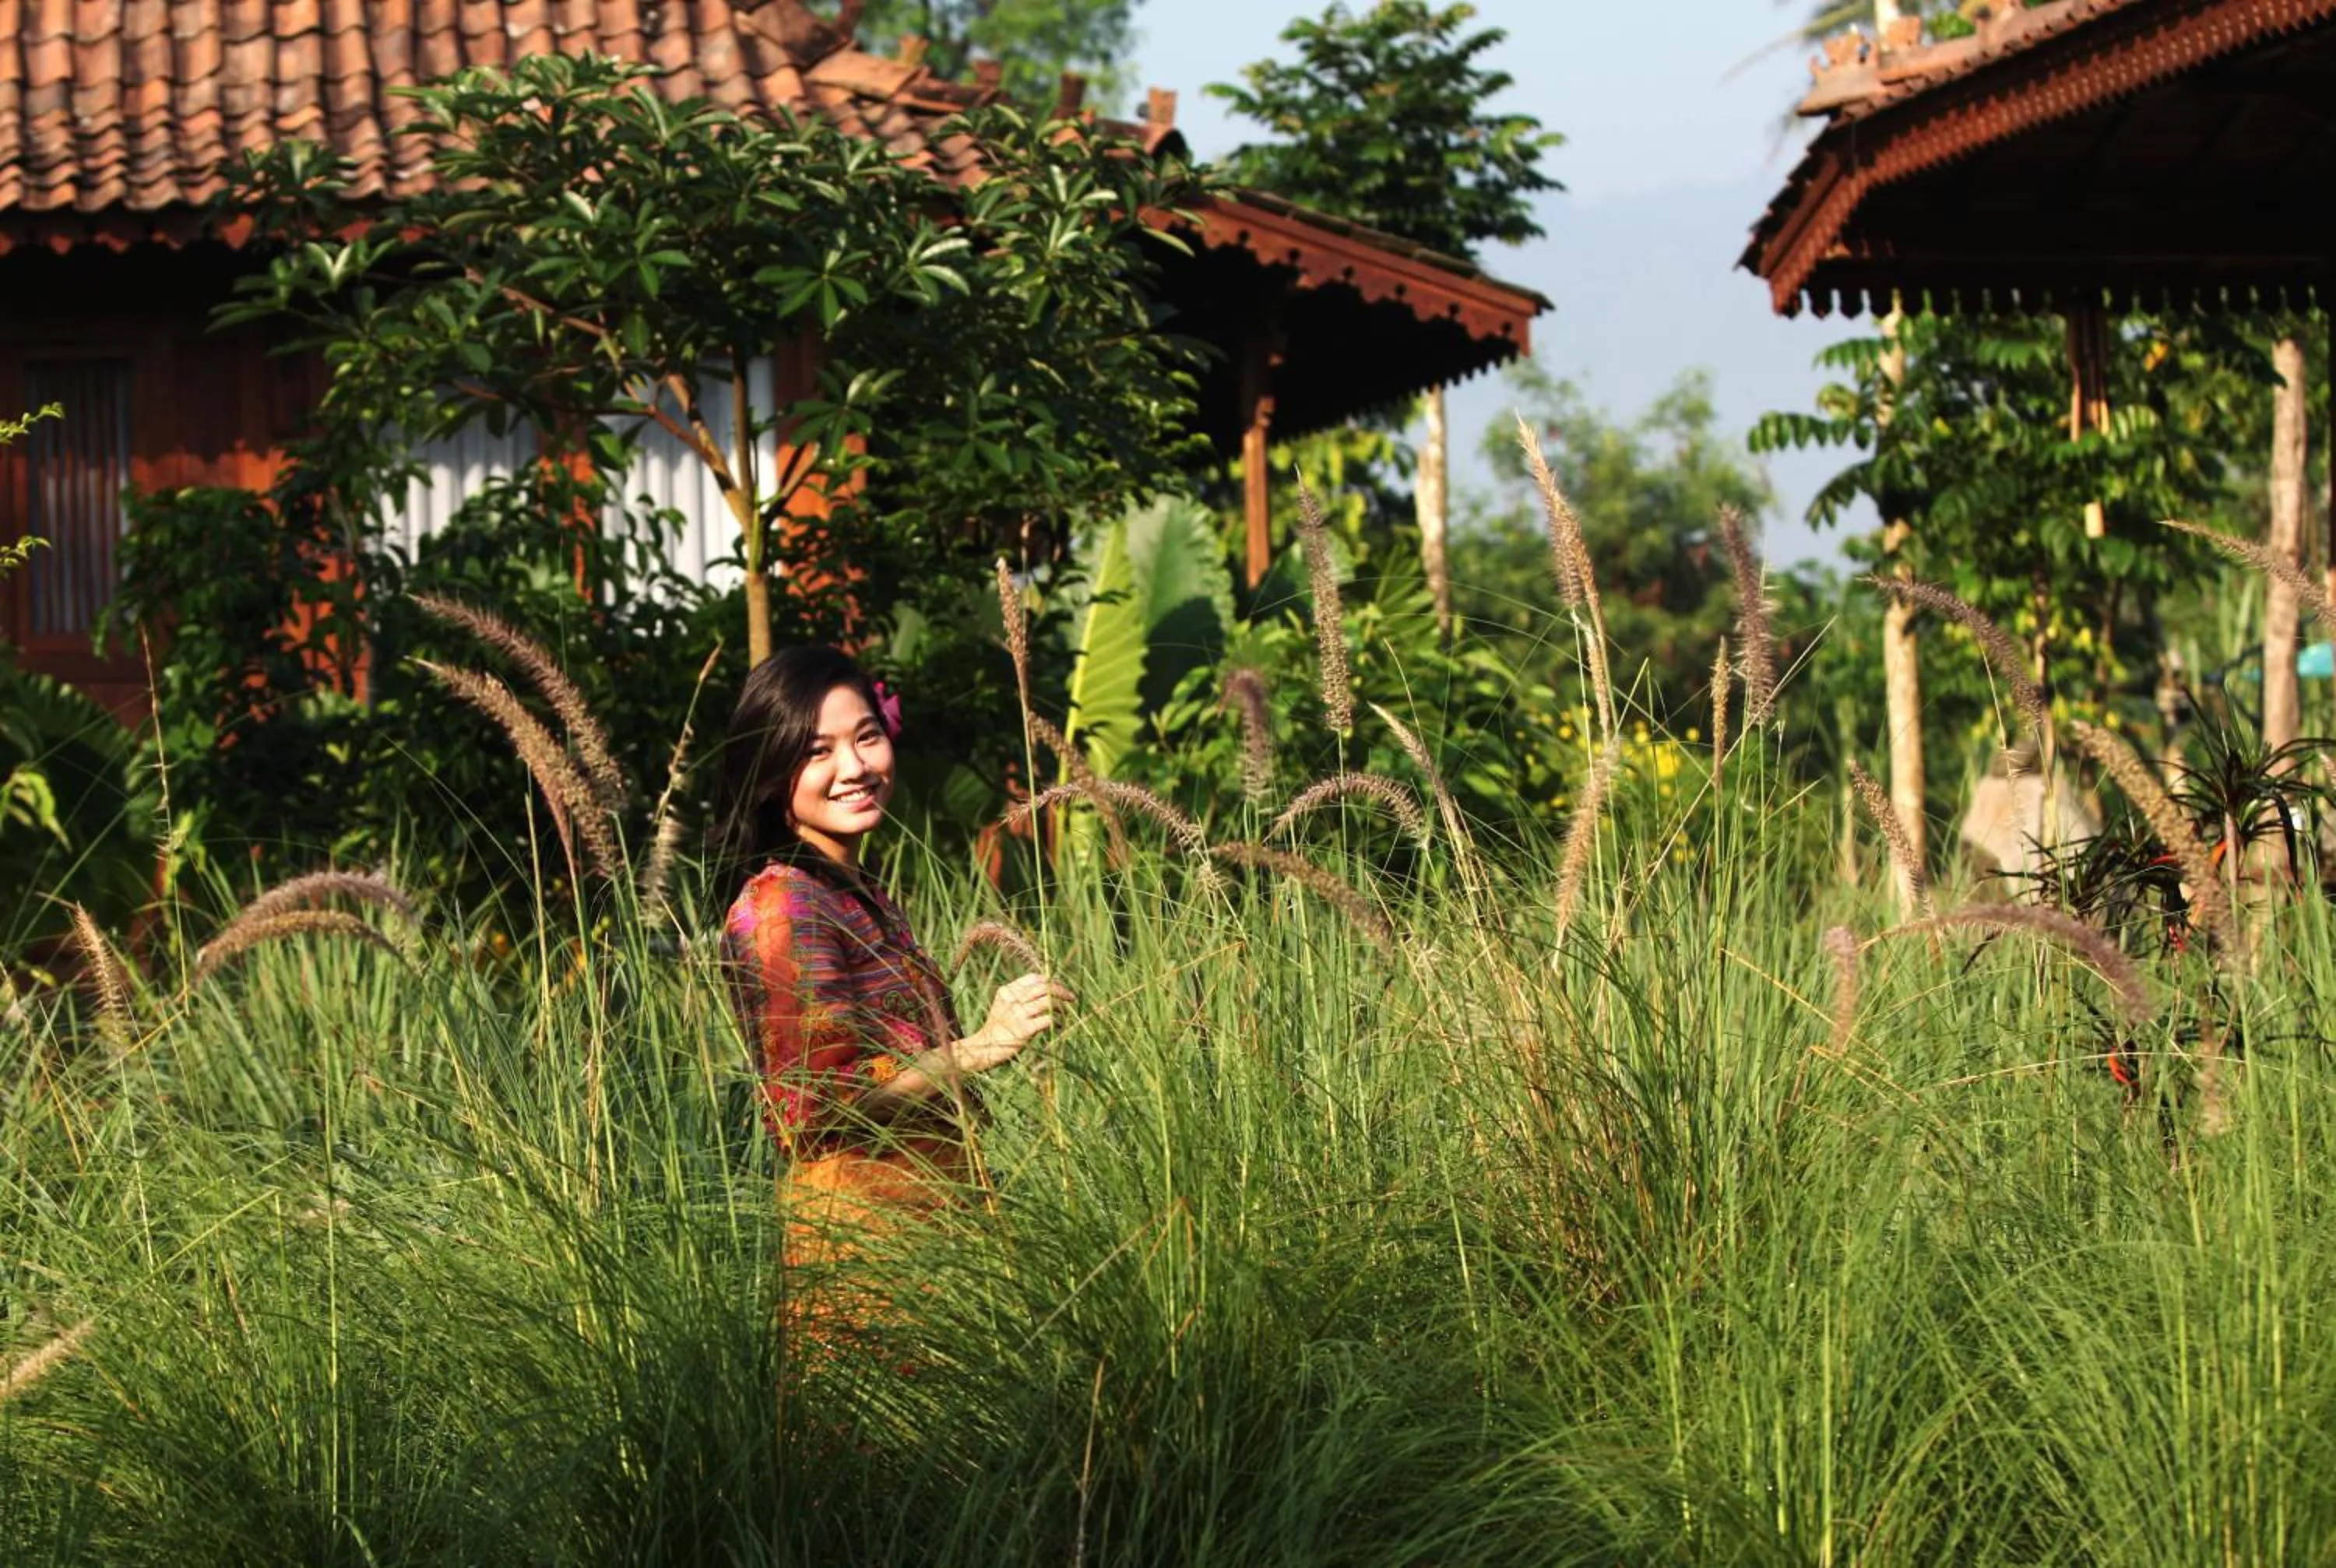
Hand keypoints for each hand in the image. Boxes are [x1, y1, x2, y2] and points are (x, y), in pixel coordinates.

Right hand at [958, 972, 1073, 1072]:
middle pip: (1043, 987)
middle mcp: (1012, 1000)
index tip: (1059, 987)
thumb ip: (1019, 996)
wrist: (985, 1048)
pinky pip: (1048, 1019)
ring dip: (1061, 1006)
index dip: (1050, 981)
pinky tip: (1060, 1024)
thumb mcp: (1003, 1005)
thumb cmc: (998, 1028)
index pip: (1033, 978)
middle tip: (1071, 997)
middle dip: (1061, 990)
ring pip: (1048, 1002)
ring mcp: (1017, 1014)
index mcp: (1006, 992)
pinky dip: (1058, 1020)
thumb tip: (1048, 990)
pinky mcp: (1024, 1030)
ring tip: (1064, 1013)